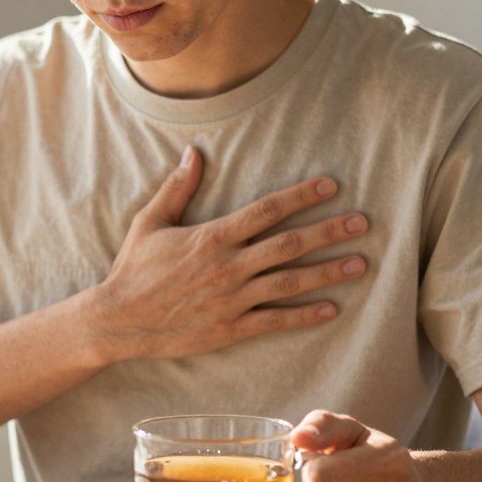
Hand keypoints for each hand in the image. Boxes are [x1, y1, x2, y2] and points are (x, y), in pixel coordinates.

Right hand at [90, 145, 369, 362]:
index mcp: (212, 237)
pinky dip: (304, 315)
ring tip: (360, 263)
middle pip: (289, 244)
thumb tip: (194, 153)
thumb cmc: (134, 269)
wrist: (118, 320)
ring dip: (328, 272)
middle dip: (329, 231)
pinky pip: (275, 320)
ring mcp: (232, 299)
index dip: (302, 196)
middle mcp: (228, 266)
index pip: (267, 210)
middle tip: (363, 222)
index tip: (331, 185)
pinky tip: (331, 309)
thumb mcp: (150, 222)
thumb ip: (177, 188)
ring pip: (290, 282)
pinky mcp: (230, 328)